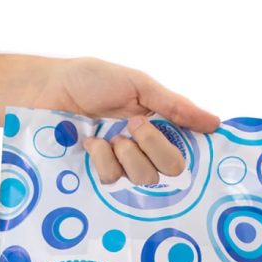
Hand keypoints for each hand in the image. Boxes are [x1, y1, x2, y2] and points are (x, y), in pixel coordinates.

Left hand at [31, 57, 218, 184]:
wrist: (47, 89)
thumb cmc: (91, 81)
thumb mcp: (138, 85)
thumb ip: (175, 106)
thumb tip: (215, 123)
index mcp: (159, 127)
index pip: (187, 150)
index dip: (188, 149)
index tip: (183, 140)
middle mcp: (145, 151)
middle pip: (171, 170)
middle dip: (154, 146)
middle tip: (133, 126)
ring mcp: (122, 167)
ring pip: (144, 178)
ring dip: (127, 153)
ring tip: (110, 135)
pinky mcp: (97, 179)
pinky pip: (113, 180)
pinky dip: (103, 158)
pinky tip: (91, 142)